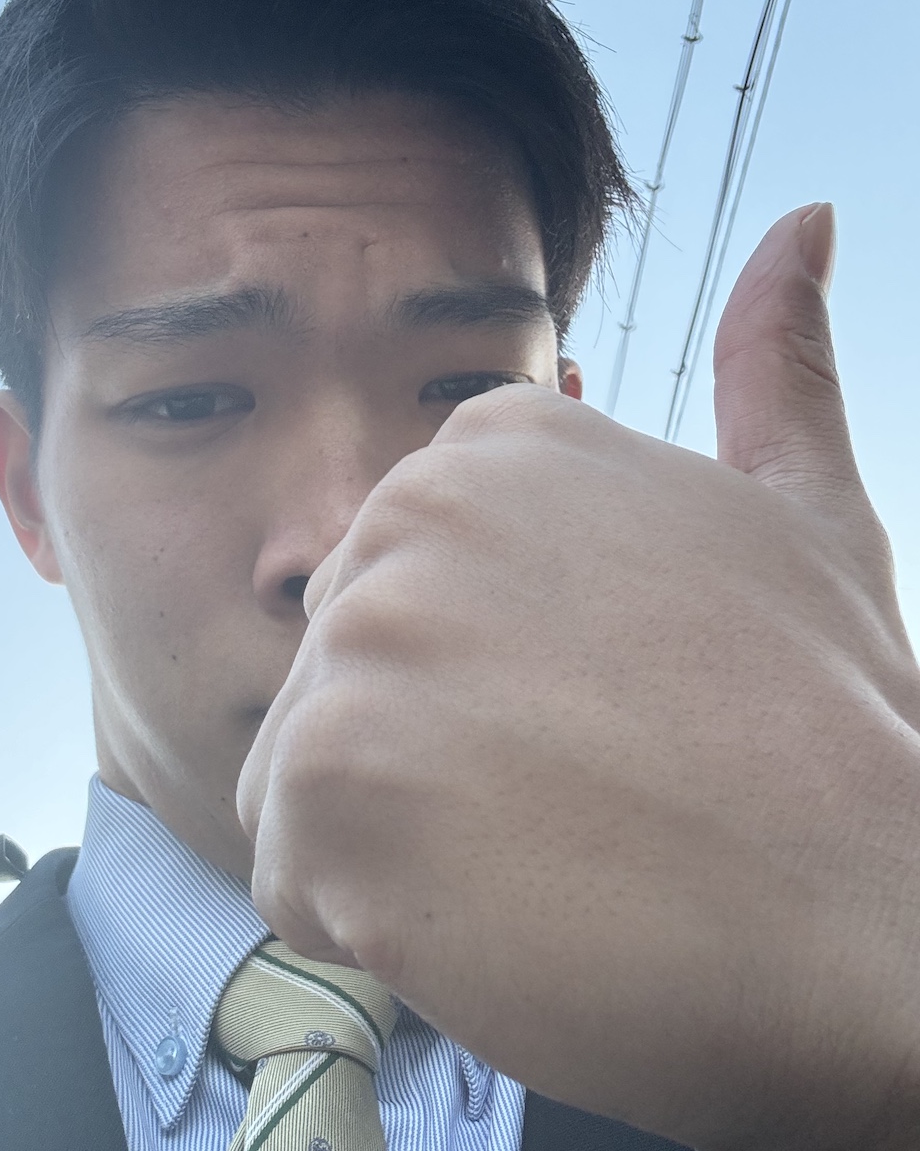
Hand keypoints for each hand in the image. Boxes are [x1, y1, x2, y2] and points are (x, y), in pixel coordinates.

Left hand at [237, 205, 919, 1150]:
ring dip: (402, 850)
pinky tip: (496, 918)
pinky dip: (373, 925)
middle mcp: (408, 510)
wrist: (860, 923)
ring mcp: (358, 636)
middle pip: (348, 681)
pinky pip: (290, 872)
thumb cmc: (832, 736)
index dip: (492, 694)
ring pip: (308, 779)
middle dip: (437, 766)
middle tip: (582, 806)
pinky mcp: (323, 776)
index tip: (595, 726)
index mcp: (500, 445)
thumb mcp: (807, 521)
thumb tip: (800, 225)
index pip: (405, 598)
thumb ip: (774, 370)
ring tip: (544, 865)